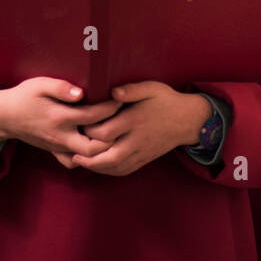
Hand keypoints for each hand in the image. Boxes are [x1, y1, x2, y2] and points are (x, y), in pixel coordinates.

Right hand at [0, 79, 122, 164]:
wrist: (5, 116)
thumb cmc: (25, 96)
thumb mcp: (40, 85)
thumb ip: (61, 88)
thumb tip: (82, 93)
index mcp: (60, 117)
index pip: (93, 116)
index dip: (111, 108)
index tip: (122, 98)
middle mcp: (61, 136)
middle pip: (94, 147)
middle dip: (111, 136)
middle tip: (122, 121)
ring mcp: (58, 147)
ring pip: (86, 158)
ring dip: (101, 148)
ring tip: (113, 132)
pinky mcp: (55, 151)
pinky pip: (73, 161)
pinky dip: (86, 158)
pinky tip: (95, 144)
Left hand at [70, 81, 212, 177]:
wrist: (188, 121)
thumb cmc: (166, 101)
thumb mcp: (151, 88)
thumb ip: (131, 89)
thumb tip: (111, 92)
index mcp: (135, 121)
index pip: (106, 131)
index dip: (89, 130)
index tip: (79, 122)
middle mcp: (137, 140)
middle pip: (108, 156)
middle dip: (87, 156)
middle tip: (72, 149)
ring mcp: (141, 153)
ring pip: (115, 167)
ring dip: (95, 167)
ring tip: (79, 160)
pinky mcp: (144, 160)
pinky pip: (124, 171)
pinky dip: (108, 172)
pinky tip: (98, 166)